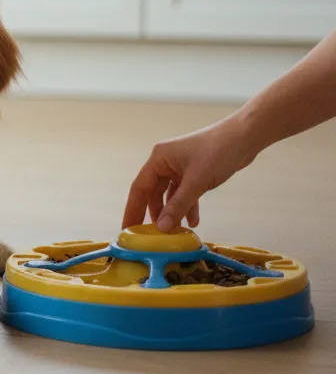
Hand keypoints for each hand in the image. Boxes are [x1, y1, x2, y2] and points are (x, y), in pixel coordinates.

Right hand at [122, 116, 258, 231]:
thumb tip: (162, 228)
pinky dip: (187, 206)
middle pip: (152, 193)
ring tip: (174, 232)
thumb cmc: (218, 152)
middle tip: (149, 236)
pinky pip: (184, 193)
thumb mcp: (196, 182)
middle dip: (154, 214)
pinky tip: (193, 221)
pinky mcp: (193, 172)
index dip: (132, 210)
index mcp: (159, 158)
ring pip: (169, 195)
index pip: (139, 188)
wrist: (245, 137)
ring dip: (172, 212)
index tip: (127, 229)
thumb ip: (178, 205)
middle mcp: (165, 162)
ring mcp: (179, 167)